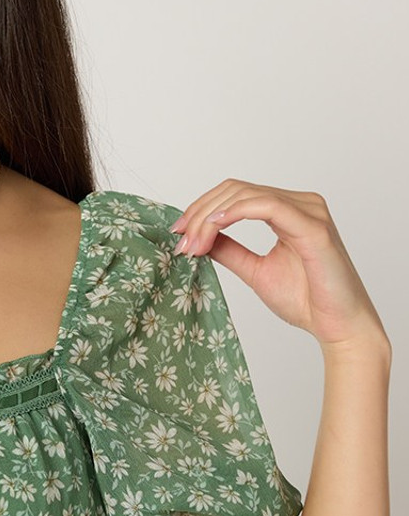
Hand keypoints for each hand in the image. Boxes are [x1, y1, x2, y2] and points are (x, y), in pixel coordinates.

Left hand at [168, 179, 388, 350]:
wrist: (337, 326)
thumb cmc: (307, 300)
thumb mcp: (255, 271)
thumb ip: (231, 251)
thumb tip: (199, 239)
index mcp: (289, 210)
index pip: (236, 193)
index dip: (202, 209)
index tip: (178, 234)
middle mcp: (301, 203)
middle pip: (236, 189)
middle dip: (201, 213)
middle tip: (181, 241)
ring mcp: (309, 211)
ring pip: (247, 195)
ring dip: (211, 217)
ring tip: (193, 244)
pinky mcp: (313, 226)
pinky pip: (268, 206)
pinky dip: (236, 212)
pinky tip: (215, 226)